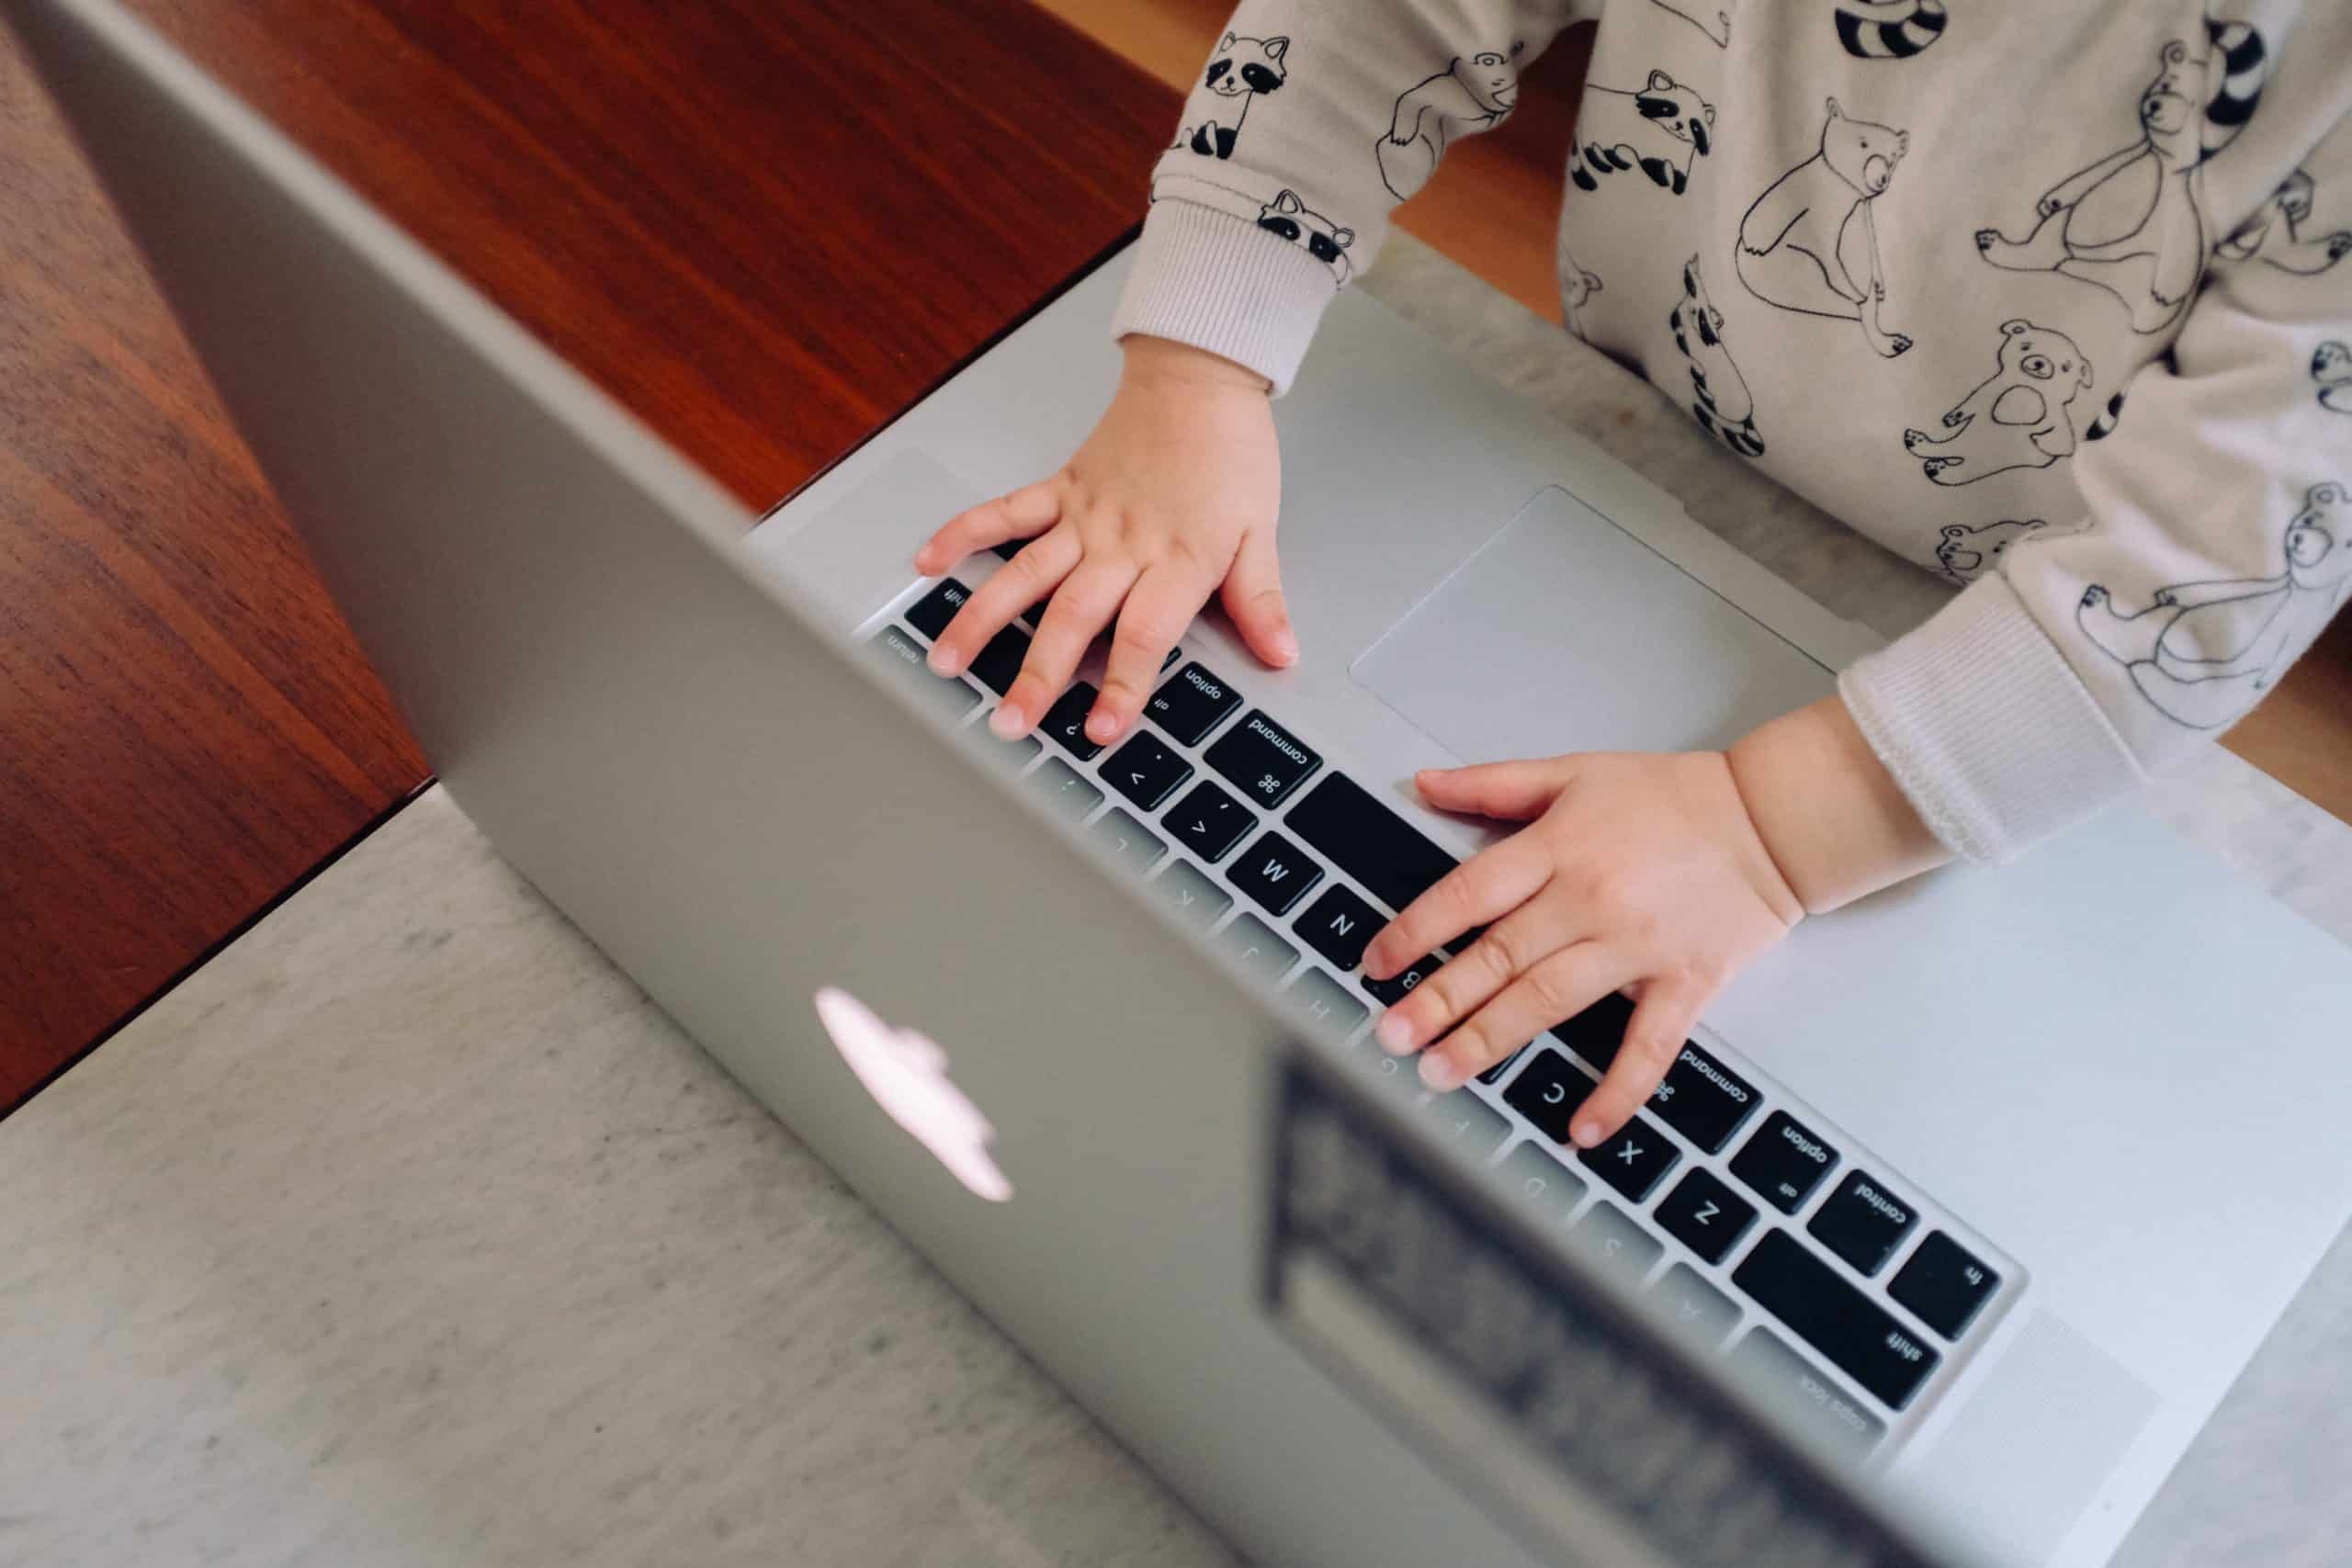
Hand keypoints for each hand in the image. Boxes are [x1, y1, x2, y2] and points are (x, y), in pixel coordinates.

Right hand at [914, 336, 1289, 744]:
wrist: (1201, 376)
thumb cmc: (1230, 451)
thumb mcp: (1260, 531)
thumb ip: (1260, 599)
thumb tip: (1280, 653)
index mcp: (1176, 559)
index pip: (1144, 634)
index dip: (1123, 684)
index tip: (1102, 728)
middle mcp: (1122, 543)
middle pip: (1072, 617)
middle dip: (1037, 675)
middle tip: (1009, 721)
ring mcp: (1083, 517)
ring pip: (1024, 576)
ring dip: (982, 621)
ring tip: (946, 661)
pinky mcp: (1060, 489)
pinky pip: (1004, 513)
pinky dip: (963, 535)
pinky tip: (928, 564)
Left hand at [1363, 752, 1803, 1144]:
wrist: (1772, 819)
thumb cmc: (1675, 796)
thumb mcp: (1575, 772)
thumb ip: (1495, 783)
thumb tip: (1426, 783)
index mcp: (1559, 847)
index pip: (1469, 894)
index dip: (1416, 930)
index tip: (1376, 964)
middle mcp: (1590, 900)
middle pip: (1499, 956)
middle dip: (1438, 1001)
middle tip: (1390, 1036)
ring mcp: (1637, 947)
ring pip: (1550, 1001)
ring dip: (1492, 1040)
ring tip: (1442, 1073)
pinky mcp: (1685, 984)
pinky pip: (1647, 1049)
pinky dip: (1616, 1092)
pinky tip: (1581, 1129)